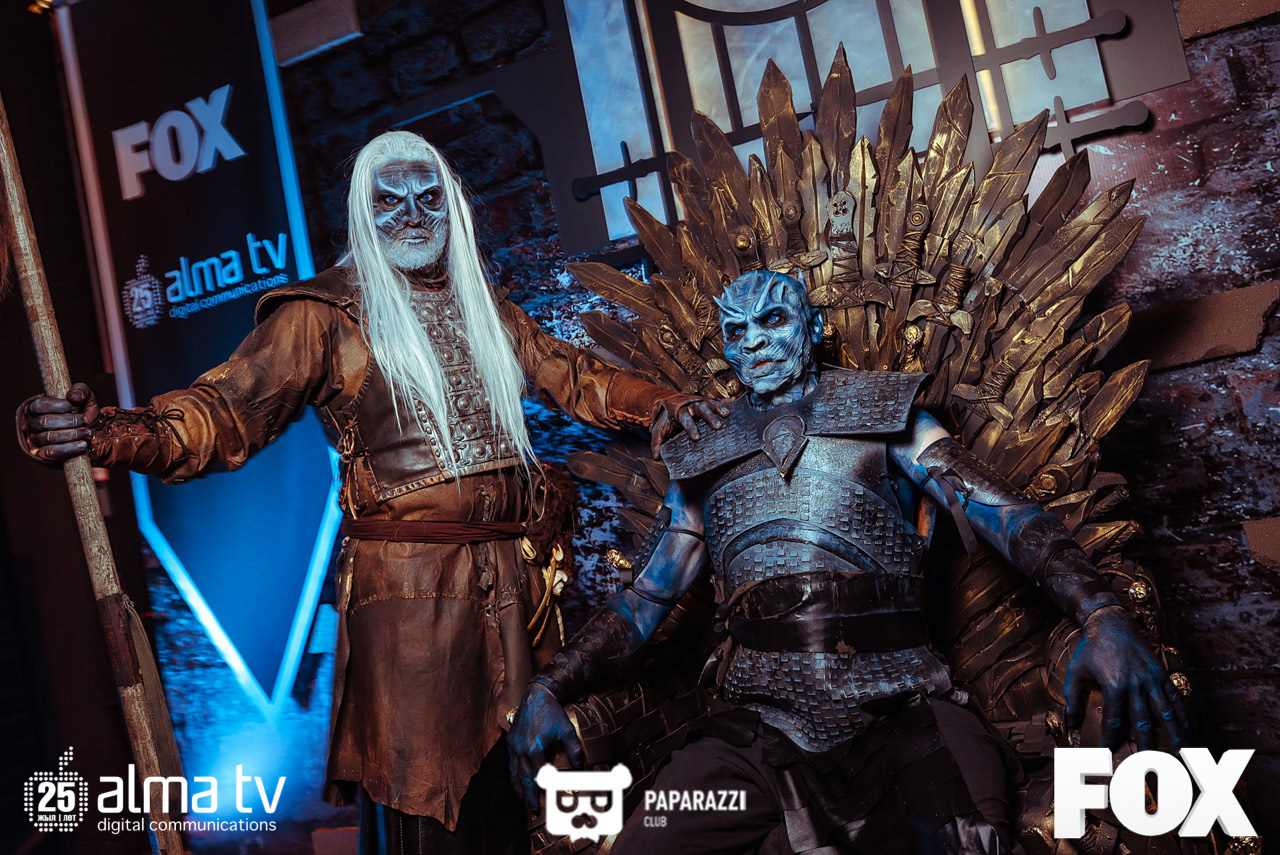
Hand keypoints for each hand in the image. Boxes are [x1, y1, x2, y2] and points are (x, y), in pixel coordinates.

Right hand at [16, 382, 98, 463]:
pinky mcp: (41, 454)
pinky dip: (69, 448)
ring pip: (48, 437)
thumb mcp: (85, 398)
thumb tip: (73, 396)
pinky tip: (82, 445)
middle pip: (44, 422)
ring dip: (72, 434)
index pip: (39, 405)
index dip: (58, 406)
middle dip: (68, 421)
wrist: (90, 434)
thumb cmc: (83, 413)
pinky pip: (51, 452)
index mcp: (37, 409)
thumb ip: (81, 391)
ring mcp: (34, 440)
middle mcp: (32, 424)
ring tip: (88, 432)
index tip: (76, 407)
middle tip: (84, 420)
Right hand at [508, 682, 584, 810]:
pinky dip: (513, 774)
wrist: (536, 695)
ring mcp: (514, 745)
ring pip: (514, 773)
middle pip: (525, 779)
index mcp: (535, 748)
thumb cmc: (553, 712)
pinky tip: (516, 779)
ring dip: (519, 788)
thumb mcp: (567, 731)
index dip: (544, 789)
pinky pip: (510, 762)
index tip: (548, 800)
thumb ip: (574, 751)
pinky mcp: (510, 741)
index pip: (540, 776)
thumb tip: (581, 768)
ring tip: (523, 800)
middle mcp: (522, 749)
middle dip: (529, 796)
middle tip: (535, 808)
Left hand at [650, 396, 729, 457]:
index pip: (685, 419)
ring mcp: (700, 402)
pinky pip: (717, 401)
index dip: (691, 428)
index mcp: (679, 411)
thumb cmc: (666, 417)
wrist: (667, 401)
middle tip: (717, 426)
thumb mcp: (659, 429)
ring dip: (719, 408)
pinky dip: (726, 401)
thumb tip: (656, 456)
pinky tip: (736, 401)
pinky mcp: (707, 402)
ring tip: (727, 415)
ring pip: (710, 404)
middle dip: (709, 417)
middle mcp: (691, 405)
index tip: (696, 437)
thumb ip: (656, 442)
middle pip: (701, 409)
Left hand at [1064, 606, 1188, 750]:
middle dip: (1147, 746)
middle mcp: (1136, 685)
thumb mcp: (1076, 670)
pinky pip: (1175, 698)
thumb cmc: (1091, 647)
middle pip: (1144, 723)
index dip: (1110, 738)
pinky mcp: (1161, 674)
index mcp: (1114, 686)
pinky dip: (1182, 715)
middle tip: (1149, 766)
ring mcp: (1152, 680)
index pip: (1113, 720)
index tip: (1109, 753)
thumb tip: (1070, 719)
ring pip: (1166, 713)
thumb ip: (1072, 695)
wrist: (1111, 623)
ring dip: (1174, 735)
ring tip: (1179, 754)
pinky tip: (1187, 730)